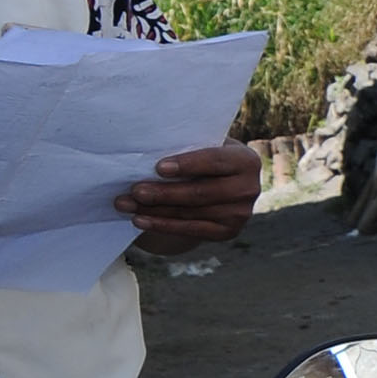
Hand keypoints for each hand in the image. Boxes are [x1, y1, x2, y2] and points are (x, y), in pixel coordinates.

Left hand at [119, 142, 262, 252]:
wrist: (221, 182)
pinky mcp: (227, 232)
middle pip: (201, 193)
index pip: (215, 161)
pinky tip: (140, 220)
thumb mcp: (205, 146)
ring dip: (155, 210)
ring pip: (190, 213)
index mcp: (246, 160)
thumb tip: (148, 153)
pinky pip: (190, 230)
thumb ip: (188, 148)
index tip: (158, 167)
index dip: (188, 165)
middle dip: (164, 192)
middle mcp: (249, 188)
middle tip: (135, 190)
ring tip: (126, 204)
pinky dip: (162, 225)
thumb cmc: (204, 158)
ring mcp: (240, 214)